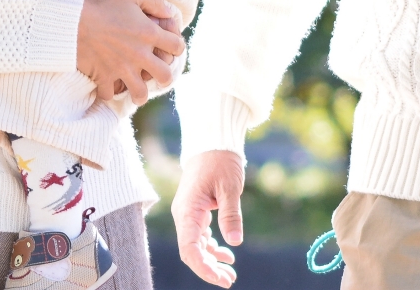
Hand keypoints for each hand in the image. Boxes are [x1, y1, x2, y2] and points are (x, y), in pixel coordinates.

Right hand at [75, 0, 183, 100]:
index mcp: (149, 34)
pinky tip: (109, 84)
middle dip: (164, 76)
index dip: (177, 46)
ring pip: (140, 94)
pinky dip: (110, 91)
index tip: (169, 46)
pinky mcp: (104, 78)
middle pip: (165, 76)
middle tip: (156, 73)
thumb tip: (169, 12)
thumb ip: (154, 1)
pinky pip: (110, 94)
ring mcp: (122, 69)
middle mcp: (139, 55)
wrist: (72, 21)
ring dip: (140, 92)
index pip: (177, 47)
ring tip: (135, 87)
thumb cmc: (101, 5)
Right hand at [171, 149, 245, 286]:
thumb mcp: (229, 187)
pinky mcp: (196, 213)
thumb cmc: (220, 161)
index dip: (203, 268)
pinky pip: (201, 237)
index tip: (221, 279)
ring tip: (231, 273)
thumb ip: (231, 215)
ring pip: (196, 247)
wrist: (212, 144)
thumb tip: (235, 242)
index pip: (189, 249)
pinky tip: (228, 255)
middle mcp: (184, 216)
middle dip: (209, 269)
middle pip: (191, 252)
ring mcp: (189, 215)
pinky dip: (213, 248)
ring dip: (212, 261)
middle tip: (230, 280)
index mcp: (188, 211)